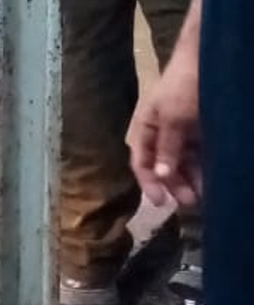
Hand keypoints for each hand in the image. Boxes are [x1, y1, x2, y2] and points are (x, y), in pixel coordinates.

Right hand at [128, 56, 200, 207]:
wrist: (207, 56)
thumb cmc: (182, 85)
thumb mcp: (172, 117)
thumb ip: (166, 147)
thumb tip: (161, 176)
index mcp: (144, 130)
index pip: (142, 163)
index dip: (149, 184)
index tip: (160, 202)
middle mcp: (160, 135)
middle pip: (163, 167)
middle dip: (174, 186)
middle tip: (188, 202)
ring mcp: (180, 133)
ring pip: (182, 164)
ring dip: (190, 180)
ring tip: (202, 194)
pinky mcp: (198, 131)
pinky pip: (197, 155)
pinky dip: (201, 168)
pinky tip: (208, 178)